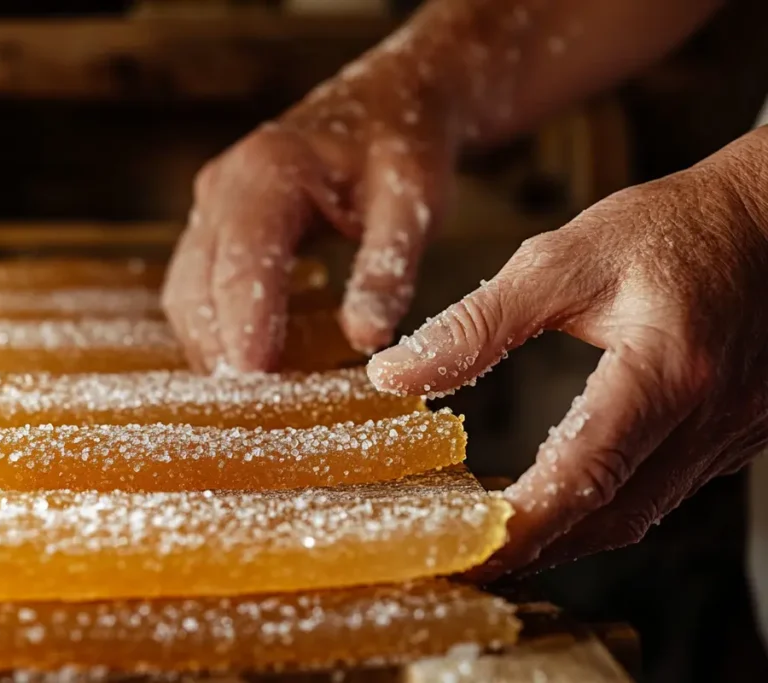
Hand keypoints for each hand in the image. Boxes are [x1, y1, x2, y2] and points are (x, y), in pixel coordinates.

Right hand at [161, 43, 459, 371]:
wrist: (384, 104)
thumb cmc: (402, 148)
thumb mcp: (411, 204)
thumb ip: (386, 269)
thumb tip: (365, 341)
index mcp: (268, 173)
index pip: (243, 263)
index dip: (244, 329)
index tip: (253, 387)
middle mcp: (222, 189)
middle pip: (197, 289)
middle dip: (222, 353)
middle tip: (257, 416)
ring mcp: (210, 210)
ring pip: (188, 297)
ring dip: (215, 349)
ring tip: (257, 403)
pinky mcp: (215, 231)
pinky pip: (199, 293)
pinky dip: (220, 333)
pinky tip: (256, 367)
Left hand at [369, 127, 767, 577]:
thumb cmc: (673, 229)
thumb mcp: (565, 259)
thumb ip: (479, 322)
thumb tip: (394, 373)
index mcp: (667, 370)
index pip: (587, 469)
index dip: (525, 520)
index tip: (467, 547)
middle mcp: (708, 419)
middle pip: (612, 514)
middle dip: (536, 548)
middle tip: (468, 562)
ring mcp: (730, 436)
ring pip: (639, 515)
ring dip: (568, 538)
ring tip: (502, 544)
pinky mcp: (734, 438)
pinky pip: (662, 495)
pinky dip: (604, 510)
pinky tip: (564, 503)